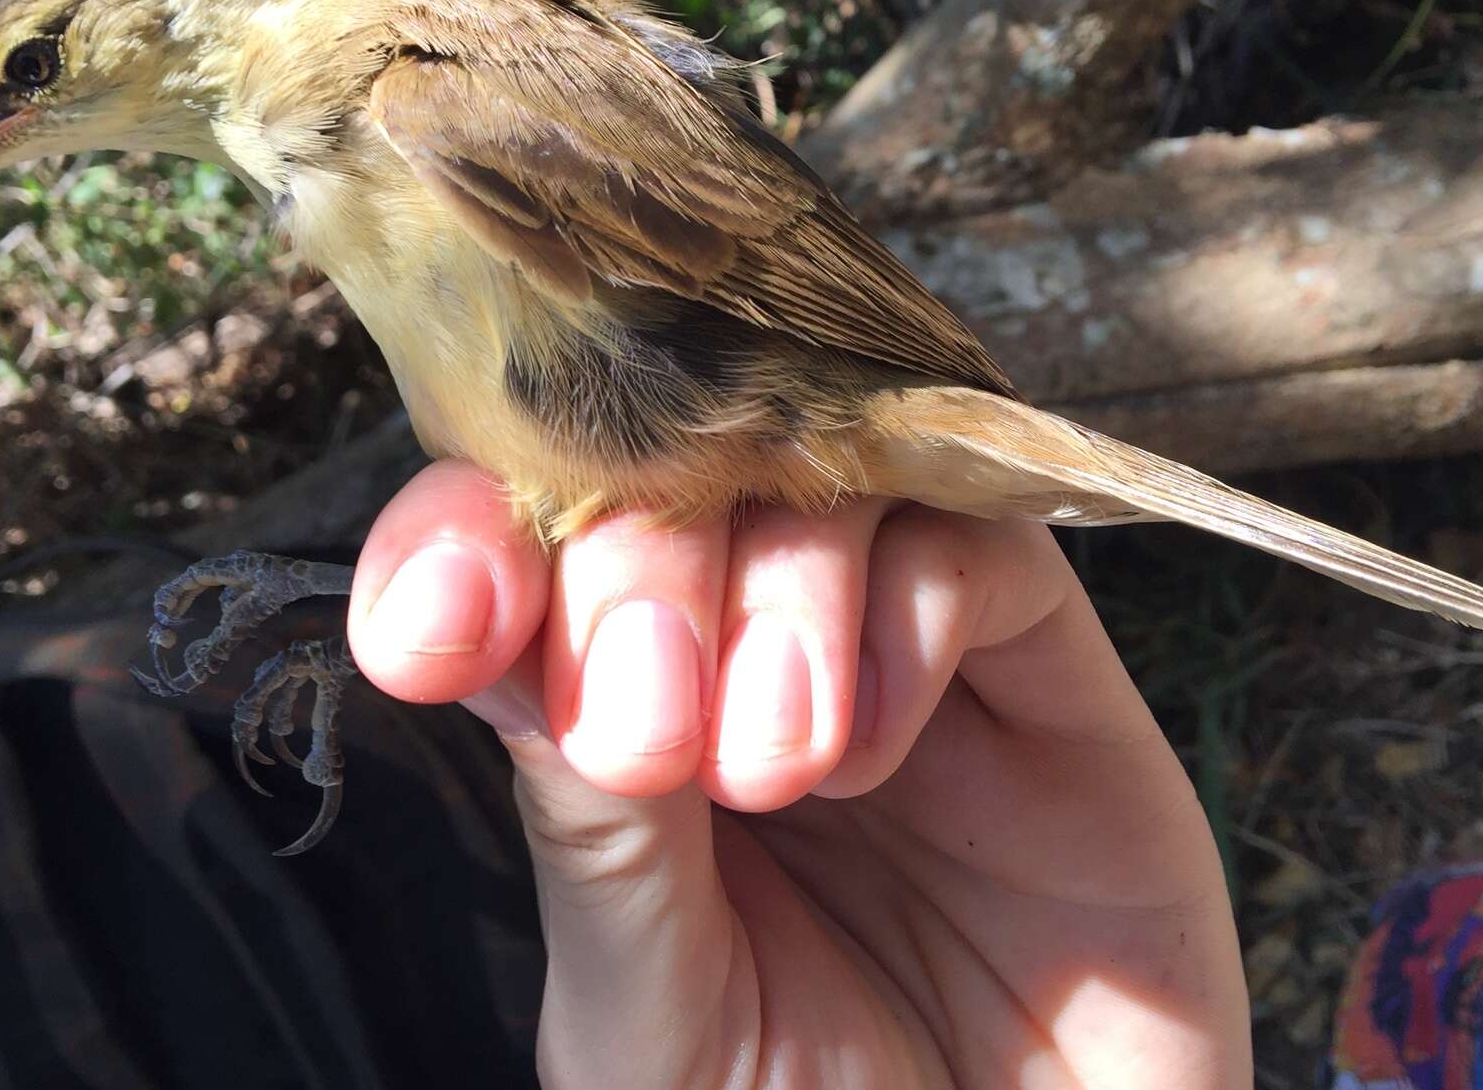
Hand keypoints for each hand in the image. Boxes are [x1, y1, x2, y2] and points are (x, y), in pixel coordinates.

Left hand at [346, 460, 1249, 1088]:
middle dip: (628, 567)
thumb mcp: (655, 1010)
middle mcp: (752, 645)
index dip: (458, 538)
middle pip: (675, 473)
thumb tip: (499, 632)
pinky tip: (872, 748)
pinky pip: (979, 541)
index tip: (434, 630)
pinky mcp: (1049, 670)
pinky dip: (906, 614)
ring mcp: (902, 646)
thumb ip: (589, 830)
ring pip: (823, 474)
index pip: (521, 539)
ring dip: (773, 595)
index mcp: (618, 717)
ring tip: (772, 770)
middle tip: (642, 733)